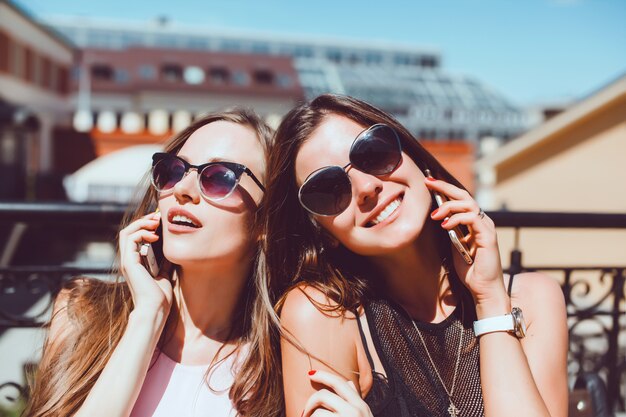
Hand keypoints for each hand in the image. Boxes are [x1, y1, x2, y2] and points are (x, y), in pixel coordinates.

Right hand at [118, 210, 172, 319]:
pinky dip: (142, 233)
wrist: (155, 309)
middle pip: (129, 232)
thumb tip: (172, 251)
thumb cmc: (160, 296)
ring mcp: (127, 261)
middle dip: (143, 221)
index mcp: (136, 262)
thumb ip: (165, 262)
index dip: (146, 226)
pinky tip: (155, 235)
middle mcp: (129, 260)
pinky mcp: (129, 262)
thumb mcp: (165, 274)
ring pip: (126, 233)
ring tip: (156, 222)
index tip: (161, 220)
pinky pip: (130, 239)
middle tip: (158, 216)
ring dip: (141, 223)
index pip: (136, 237)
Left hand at [302, 370, 372, 416]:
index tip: (311, 374)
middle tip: (304, 412)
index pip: (340, 383)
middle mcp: (355, 411)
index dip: (323, 376)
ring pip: (318, 412)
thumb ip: (356, 399)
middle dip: (311, 402)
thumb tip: (349, 382)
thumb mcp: (364, 414)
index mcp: (361, 405)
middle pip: (323, 395)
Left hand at [424, 177, 508, 312]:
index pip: (460, 199)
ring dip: (448, 206)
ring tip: (434, 216)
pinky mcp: (488, 236)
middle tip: (428, 182)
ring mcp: (486, 228)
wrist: (482, 288)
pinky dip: (457, 219)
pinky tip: (445, 225)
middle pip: (464, 195)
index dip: (445, 189)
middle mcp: (482, 221)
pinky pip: (472, 218)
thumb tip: (438, 217)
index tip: (428, 182)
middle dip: (445, 187)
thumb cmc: (470, 269)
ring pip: (468, 204)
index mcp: (474, 222)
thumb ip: (451, 230)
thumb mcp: (455, 245)